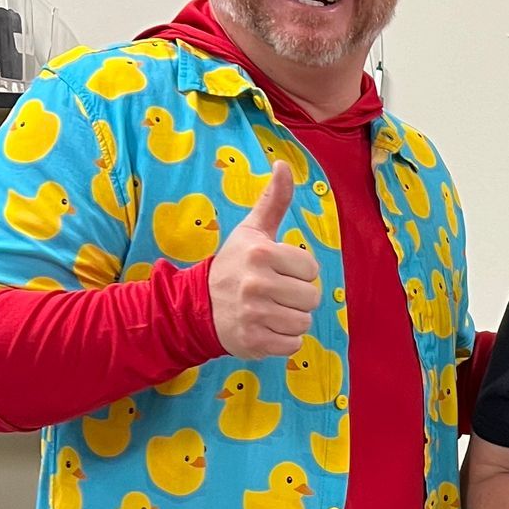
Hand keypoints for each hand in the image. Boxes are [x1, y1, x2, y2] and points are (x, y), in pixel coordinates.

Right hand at [208, 163, 320, 358]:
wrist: (198, 306)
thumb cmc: (234, 264)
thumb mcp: (251, 231)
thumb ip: (273, 200)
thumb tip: (283, 164)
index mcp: (261, 254)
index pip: (311, 269)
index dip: (299, 272)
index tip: (278, 271)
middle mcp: (257, 283)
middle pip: (311, 298)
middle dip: (297, 298)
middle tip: (273, 293)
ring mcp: (254, 314)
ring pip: (304, 323)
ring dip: (291, 320)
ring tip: (269, 310)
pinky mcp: (253, 341)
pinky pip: (292, 345)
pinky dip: (283, 340)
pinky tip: (265, 327)